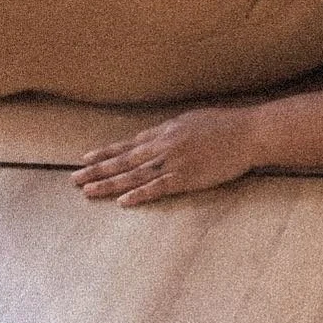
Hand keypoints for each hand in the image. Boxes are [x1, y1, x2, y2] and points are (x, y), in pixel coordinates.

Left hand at [71, 104, 259, 206]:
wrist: (248, 132)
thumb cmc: (226, 125)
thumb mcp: (193, 121)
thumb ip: (173, 130)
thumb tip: (158, 134)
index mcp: (165, 132)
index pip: (128, 145)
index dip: (105, 153)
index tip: (85, 159)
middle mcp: (163, 145)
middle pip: (123, 160)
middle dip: (97, 170)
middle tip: (73, 179)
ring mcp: (173, 161)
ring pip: (133, 175)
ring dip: (109, 184)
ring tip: (87, 191)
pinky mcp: (186, 177)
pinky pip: (157, 188)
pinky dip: (139, 194)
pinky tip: (123, 202)